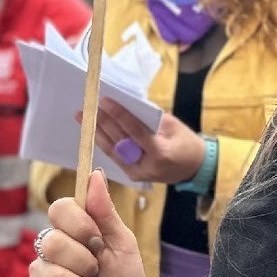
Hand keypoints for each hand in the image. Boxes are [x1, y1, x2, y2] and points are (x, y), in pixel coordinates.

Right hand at [27, 172, 148, 276]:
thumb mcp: (123, 245)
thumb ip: (106, 213)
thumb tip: (94, 175)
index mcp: (72, 230)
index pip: (59, 209)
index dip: (78, 224)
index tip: (97, 240)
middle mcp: (50, 249)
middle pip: (52, 242)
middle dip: (84, 262)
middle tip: (96, 273)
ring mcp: (40, 276)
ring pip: (52, 275)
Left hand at [89, 101, 206, 185]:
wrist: (194, 168)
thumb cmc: (186, 143)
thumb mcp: (173, 126)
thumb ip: (150, 119)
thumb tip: (126, 106)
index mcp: (160, 153)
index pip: (134, 131)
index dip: (118, 115)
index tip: (105, 100)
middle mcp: (146, 166)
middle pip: (120, 141)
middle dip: (102, 122)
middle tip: (87, 108)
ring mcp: (138, 173)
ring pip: (112, 151)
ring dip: (96, 132)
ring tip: (82, 118)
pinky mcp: (132, 176)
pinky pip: (115, 157)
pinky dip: (104, 142)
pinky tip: (93, 131)